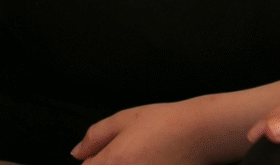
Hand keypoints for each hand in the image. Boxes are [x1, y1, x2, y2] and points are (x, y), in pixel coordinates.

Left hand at [73, 99, 250, 164]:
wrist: (202, 134)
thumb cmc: (166, 123)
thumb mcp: (124, 118)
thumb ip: (96, 136)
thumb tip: (77, 152)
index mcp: (112, 162)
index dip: (90, 162)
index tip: (98, 156)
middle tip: (128, 154)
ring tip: (141, 157)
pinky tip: (151, 162)